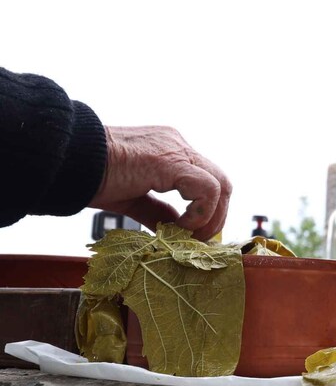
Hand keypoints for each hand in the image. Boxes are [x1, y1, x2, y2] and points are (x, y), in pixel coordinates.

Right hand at [89, 126, 231, 239]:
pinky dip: (201, 212)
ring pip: (220, 184)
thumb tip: (177, 231)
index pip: (208, 180)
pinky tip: (180, 225)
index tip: (196, 236)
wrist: (64, 160)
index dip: (209, 211)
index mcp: (169, 150)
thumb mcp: (131, 199)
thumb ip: (158, 212)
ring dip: (211, 217)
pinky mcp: (169, 161)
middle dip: (216, 216)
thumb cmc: (88, 176)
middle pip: (221, 182)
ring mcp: (175, 149)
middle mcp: (177, 145)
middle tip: (200, 240)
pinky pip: (206, 188)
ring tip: (190, 236)